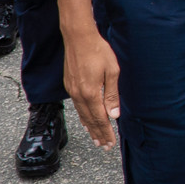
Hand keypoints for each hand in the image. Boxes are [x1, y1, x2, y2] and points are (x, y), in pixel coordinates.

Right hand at [64, 26, 121, 147]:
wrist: (78, 37)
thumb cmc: (98, 51)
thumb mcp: (112, 71)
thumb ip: (112, 95)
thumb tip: (114, 114)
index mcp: (91, 93)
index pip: (100, 119)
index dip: (106, 132)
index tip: (111, 143)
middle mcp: (79, 95)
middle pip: (90, 120)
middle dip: (98, 134)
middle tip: (104, 146)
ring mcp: (72, 90)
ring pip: (82, 115)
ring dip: (90, 128)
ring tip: (96, 138)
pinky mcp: (69, 85)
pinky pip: (77, 106)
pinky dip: (82, 117)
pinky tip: (86, 121)